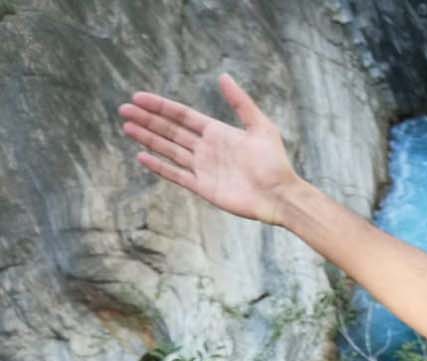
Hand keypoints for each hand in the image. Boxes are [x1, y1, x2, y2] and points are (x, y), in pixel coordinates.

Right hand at [118, 74, 299, 224]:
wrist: (280, 196)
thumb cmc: (275, 162)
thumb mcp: (261, 127)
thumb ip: (241, 103)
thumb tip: (223, 76)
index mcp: (218, 132)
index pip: (182, 116)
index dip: (161, 107)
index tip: (138, 97)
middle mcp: (207, 149)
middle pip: (171, 131)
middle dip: (148, 120)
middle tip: (124, 110)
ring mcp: (204, 168)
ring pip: (169, 150)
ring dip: (148, 139)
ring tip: (127, 128)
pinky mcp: (204, 187)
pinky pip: (176, 175)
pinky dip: (160, 167)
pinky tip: (142, 157)